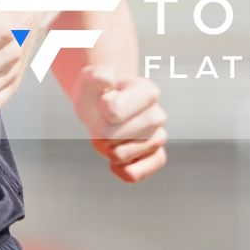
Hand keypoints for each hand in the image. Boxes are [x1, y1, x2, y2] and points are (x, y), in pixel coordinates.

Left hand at [72, 66, 167, 182]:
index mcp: (147, 91)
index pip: (113, 111)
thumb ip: (96, 76)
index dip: (100, 108)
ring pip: (121, 155)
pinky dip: (123, 171)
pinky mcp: (155, 157)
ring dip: (106, 149)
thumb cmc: (98, 91)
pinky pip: (139, 173)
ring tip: (109, 135)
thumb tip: (108, 80)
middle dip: (98, 132)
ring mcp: (158, 138)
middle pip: (112, 136)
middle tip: (102, 121)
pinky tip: (115, 164)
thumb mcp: (90, 78)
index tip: (104, 100)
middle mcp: (158, 116)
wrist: (104, 104)